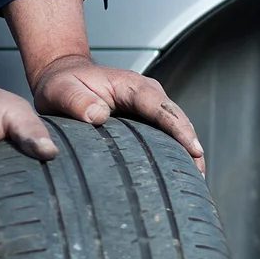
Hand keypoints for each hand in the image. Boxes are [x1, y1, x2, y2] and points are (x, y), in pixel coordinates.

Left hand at [29, 54, 204, 172]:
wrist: (64, 76)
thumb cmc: (62, 84)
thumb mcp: (61, 90)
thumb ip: (76, 101)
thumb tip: (98, 116)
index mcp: (132, 86)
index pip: (162, 108)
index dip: (179, 130)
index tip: (194, 151)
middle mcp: (149, 94)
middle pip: (179, 120)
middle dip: (191, 147)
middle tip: (198, 177)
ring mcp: (152, 107)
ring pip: (178, 129)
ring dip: (188, 153)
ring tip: (194, 182)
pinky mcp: (149, 120)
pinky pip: (168, 135)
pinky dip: (177, 153)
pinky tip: (180, 175)